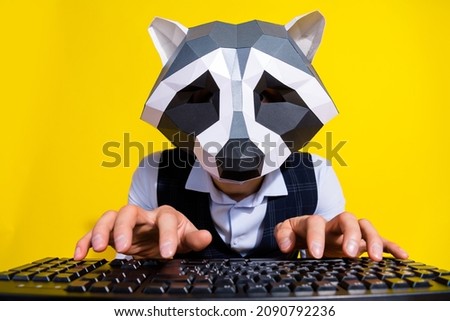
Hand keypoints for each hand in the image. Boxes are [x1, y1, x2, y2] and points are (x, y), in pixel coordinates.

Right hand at [74, 205, 212, 259]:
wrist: (164, 237)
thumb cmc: (175, 235)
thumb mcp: (188, 238)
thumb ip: (195, 238)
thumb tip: (205, 237)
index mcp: (164, 215)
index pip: (165, 219)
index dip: (167, 235)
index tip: (167, 254)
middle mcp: (143, 216)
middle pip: (130, 211)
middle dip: (125, 227)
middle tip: (125, 248)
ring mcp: (126, 224)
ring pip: (110, 217)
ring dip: (102, 230)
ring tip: (100, 248)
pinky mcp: (113, 233)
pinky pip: (96, 232)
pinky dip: (86, 240)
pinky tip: (80, 253)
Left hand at [274, 211, 407, 260]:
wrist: (309, 232)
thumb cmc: (299, 233)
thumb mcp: (286, 232)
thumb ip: (283, 235)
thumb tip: (286, 245)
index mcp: (314, 222)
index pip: (315, 222)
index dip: (316, 236)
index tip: (315, 253)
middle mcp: (334, 224)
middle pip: (346, 218)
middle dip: (350, 234)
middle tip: (350, 252)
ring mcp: (350, 231)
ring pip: (364, 226)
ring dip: (373, 239)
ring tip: (376, 257)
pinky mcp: (362, 240)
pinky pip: (379, 239)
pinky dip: (391, 245)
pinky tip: (402, 256)